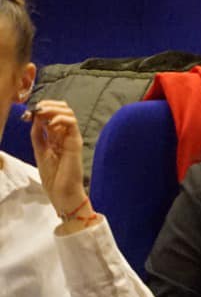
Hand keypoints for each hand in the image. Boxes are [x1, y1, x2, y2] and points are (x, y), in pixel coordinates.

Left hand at [29, 100, 90, 225]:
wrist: (61, 191)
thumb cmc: (52, 176)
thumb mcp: (40, 151)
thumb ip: (38, 135)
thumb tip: (35, 118)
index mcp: (56, 136)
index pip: (52, 115)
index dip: (41, 110)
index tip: (27, 114)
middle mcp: (65, 134)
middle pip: (62, 109)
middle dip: (48, 105)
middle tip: (36, 110)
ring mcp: (71, 137)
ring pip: (68, 112)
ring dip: (54, 109)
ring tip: (42, 113)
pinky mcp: (76, 141)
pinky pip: (72, 123)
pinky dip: (61, 118)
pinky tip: (51, 123)